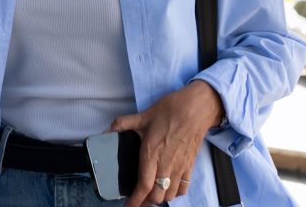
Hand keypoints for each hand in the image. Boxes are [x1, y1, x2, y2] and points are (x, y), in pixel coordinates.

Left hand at [109, 80, 223, 206]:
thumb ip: (123, 124)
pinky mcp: (190, 165)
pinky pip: (184, 187)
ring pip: (170, 194)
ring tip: (150, 196)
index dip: (135, 200)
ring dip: (160, 198)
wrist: (198, 108)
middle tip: (137, 199)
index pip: (143, 185)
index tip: (128, 206)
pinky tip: (169, 189)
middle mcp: (166, 164)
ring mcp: (180, 166)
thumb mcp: (143, 115)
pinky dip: (175, 193)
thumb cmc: (171, 110)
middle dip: (146, 201)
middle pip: (157, 195)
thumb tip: (107, 130)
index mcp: (151, 153)